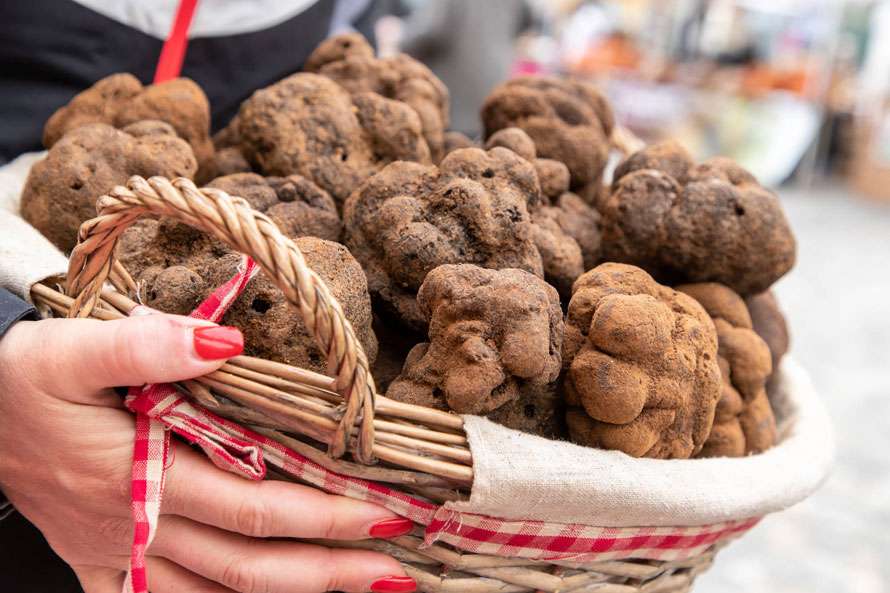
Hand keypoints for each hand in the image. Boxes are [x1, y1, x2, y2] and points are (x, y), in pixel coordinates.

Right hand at [0, 314, 415, 592]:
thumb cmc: (24, 381)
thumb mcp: (73, 349)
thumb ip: (150, 343)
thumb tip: (228, 341)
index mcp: (140, 474)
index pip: (253, 503)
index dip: (322, 512)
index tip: (385, 510)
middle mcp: (139, 524)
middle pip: (249, 561)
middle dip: (328, 567)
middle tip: (395, 568)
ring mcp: (120, 554)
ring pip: (218, 592)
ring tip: (358, 591)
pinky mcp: (102, 563)